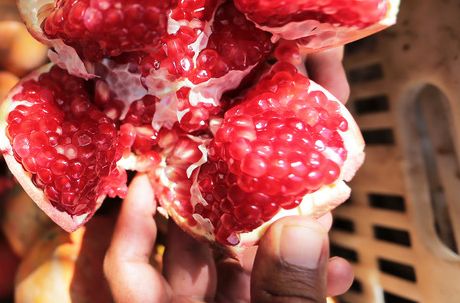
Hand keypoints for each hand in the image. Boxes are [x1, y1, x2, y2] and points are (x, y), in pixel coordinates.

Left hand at [104, 174, 353, 301]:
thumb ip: (285, 293)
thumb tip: (299, 231)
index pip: (128, 264)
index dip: (134, 217)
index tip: (149, 175)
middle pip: (187, 258)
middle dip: (220, 215)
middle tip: (238, 170)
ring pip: (231, 278)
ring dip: (268, 248)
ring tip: (301, 213)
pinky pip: (262, 300)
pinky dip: (289, 286)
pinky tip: (330, 272)